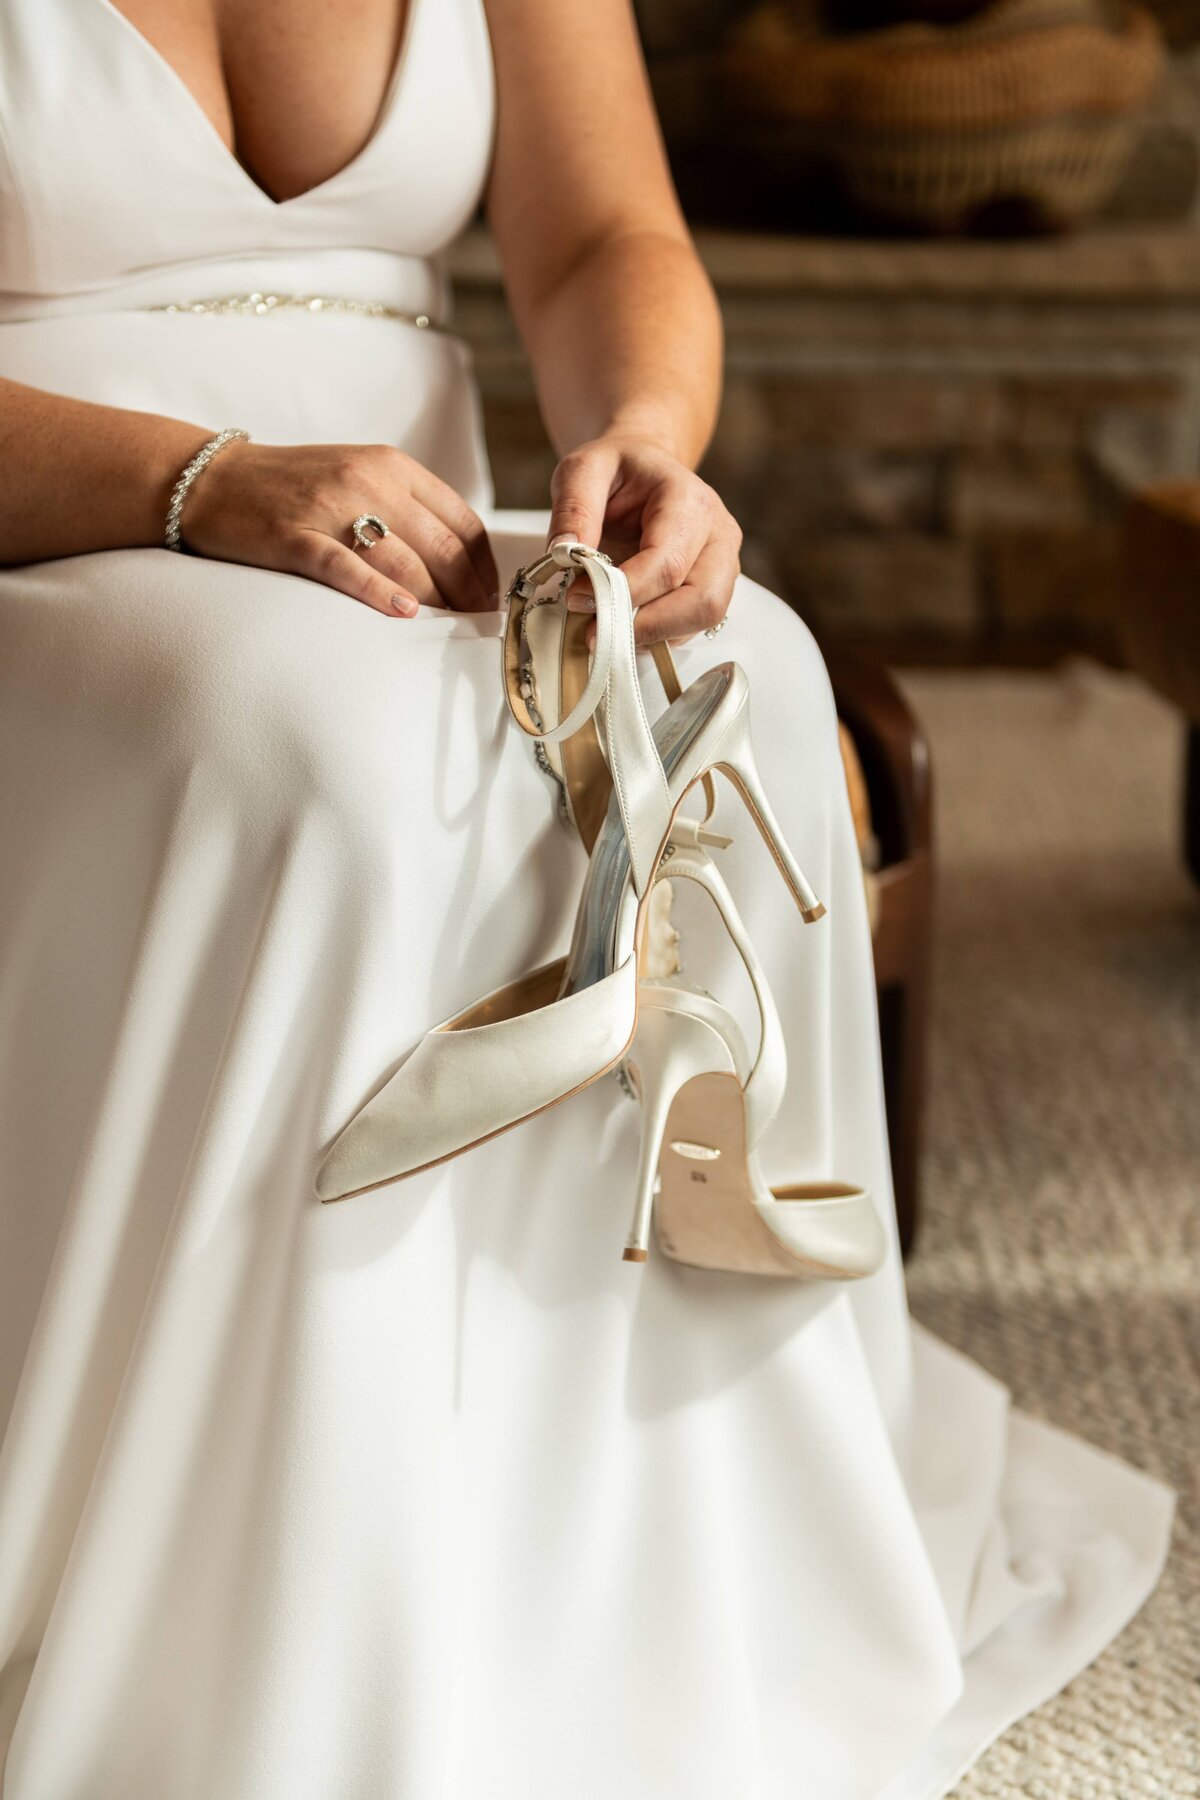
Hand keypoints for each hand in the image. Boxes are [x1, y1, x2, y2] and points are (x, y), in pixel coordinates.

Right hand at [183, 440, 497, 617]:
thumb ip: (407, 507)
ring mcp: (329, 508)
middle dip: (468, 593)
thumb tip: (460, 561)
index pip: (462, 521)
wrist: (211, 479)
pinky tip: (404, 613)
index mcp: (392, 466)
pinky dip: (378, 592)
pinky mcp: (293, 537)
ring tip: (449, 631)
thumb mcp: (359, 476)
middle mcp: (368, 481)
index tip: (489, 599)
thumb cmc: (294, 487)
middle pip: (442, 547)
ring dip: (435, 602)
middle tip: (477, 626)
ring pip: (404, 562)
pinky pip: (345, 567)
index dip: (484, 568)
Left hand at [546, 434, 741, 645]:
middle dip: (647, 626)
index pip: (667, 563)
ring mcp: (721, 563)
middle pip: (701, 600)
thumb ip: (573, 508)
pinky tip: (623, 625)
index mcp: (689, 500)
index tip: (578, 598)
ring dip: (653, 635)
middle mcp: (718, 534)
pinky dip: (657, 635)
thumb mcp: (583, 470)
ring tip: (606, 631)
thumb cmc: (618, 470)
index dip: (622, 590)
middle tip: (596, 633)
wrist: (644, 468)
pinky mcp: (712, 586)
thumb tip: (566, 554)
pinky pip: (692, 625)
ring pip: (704, 617)